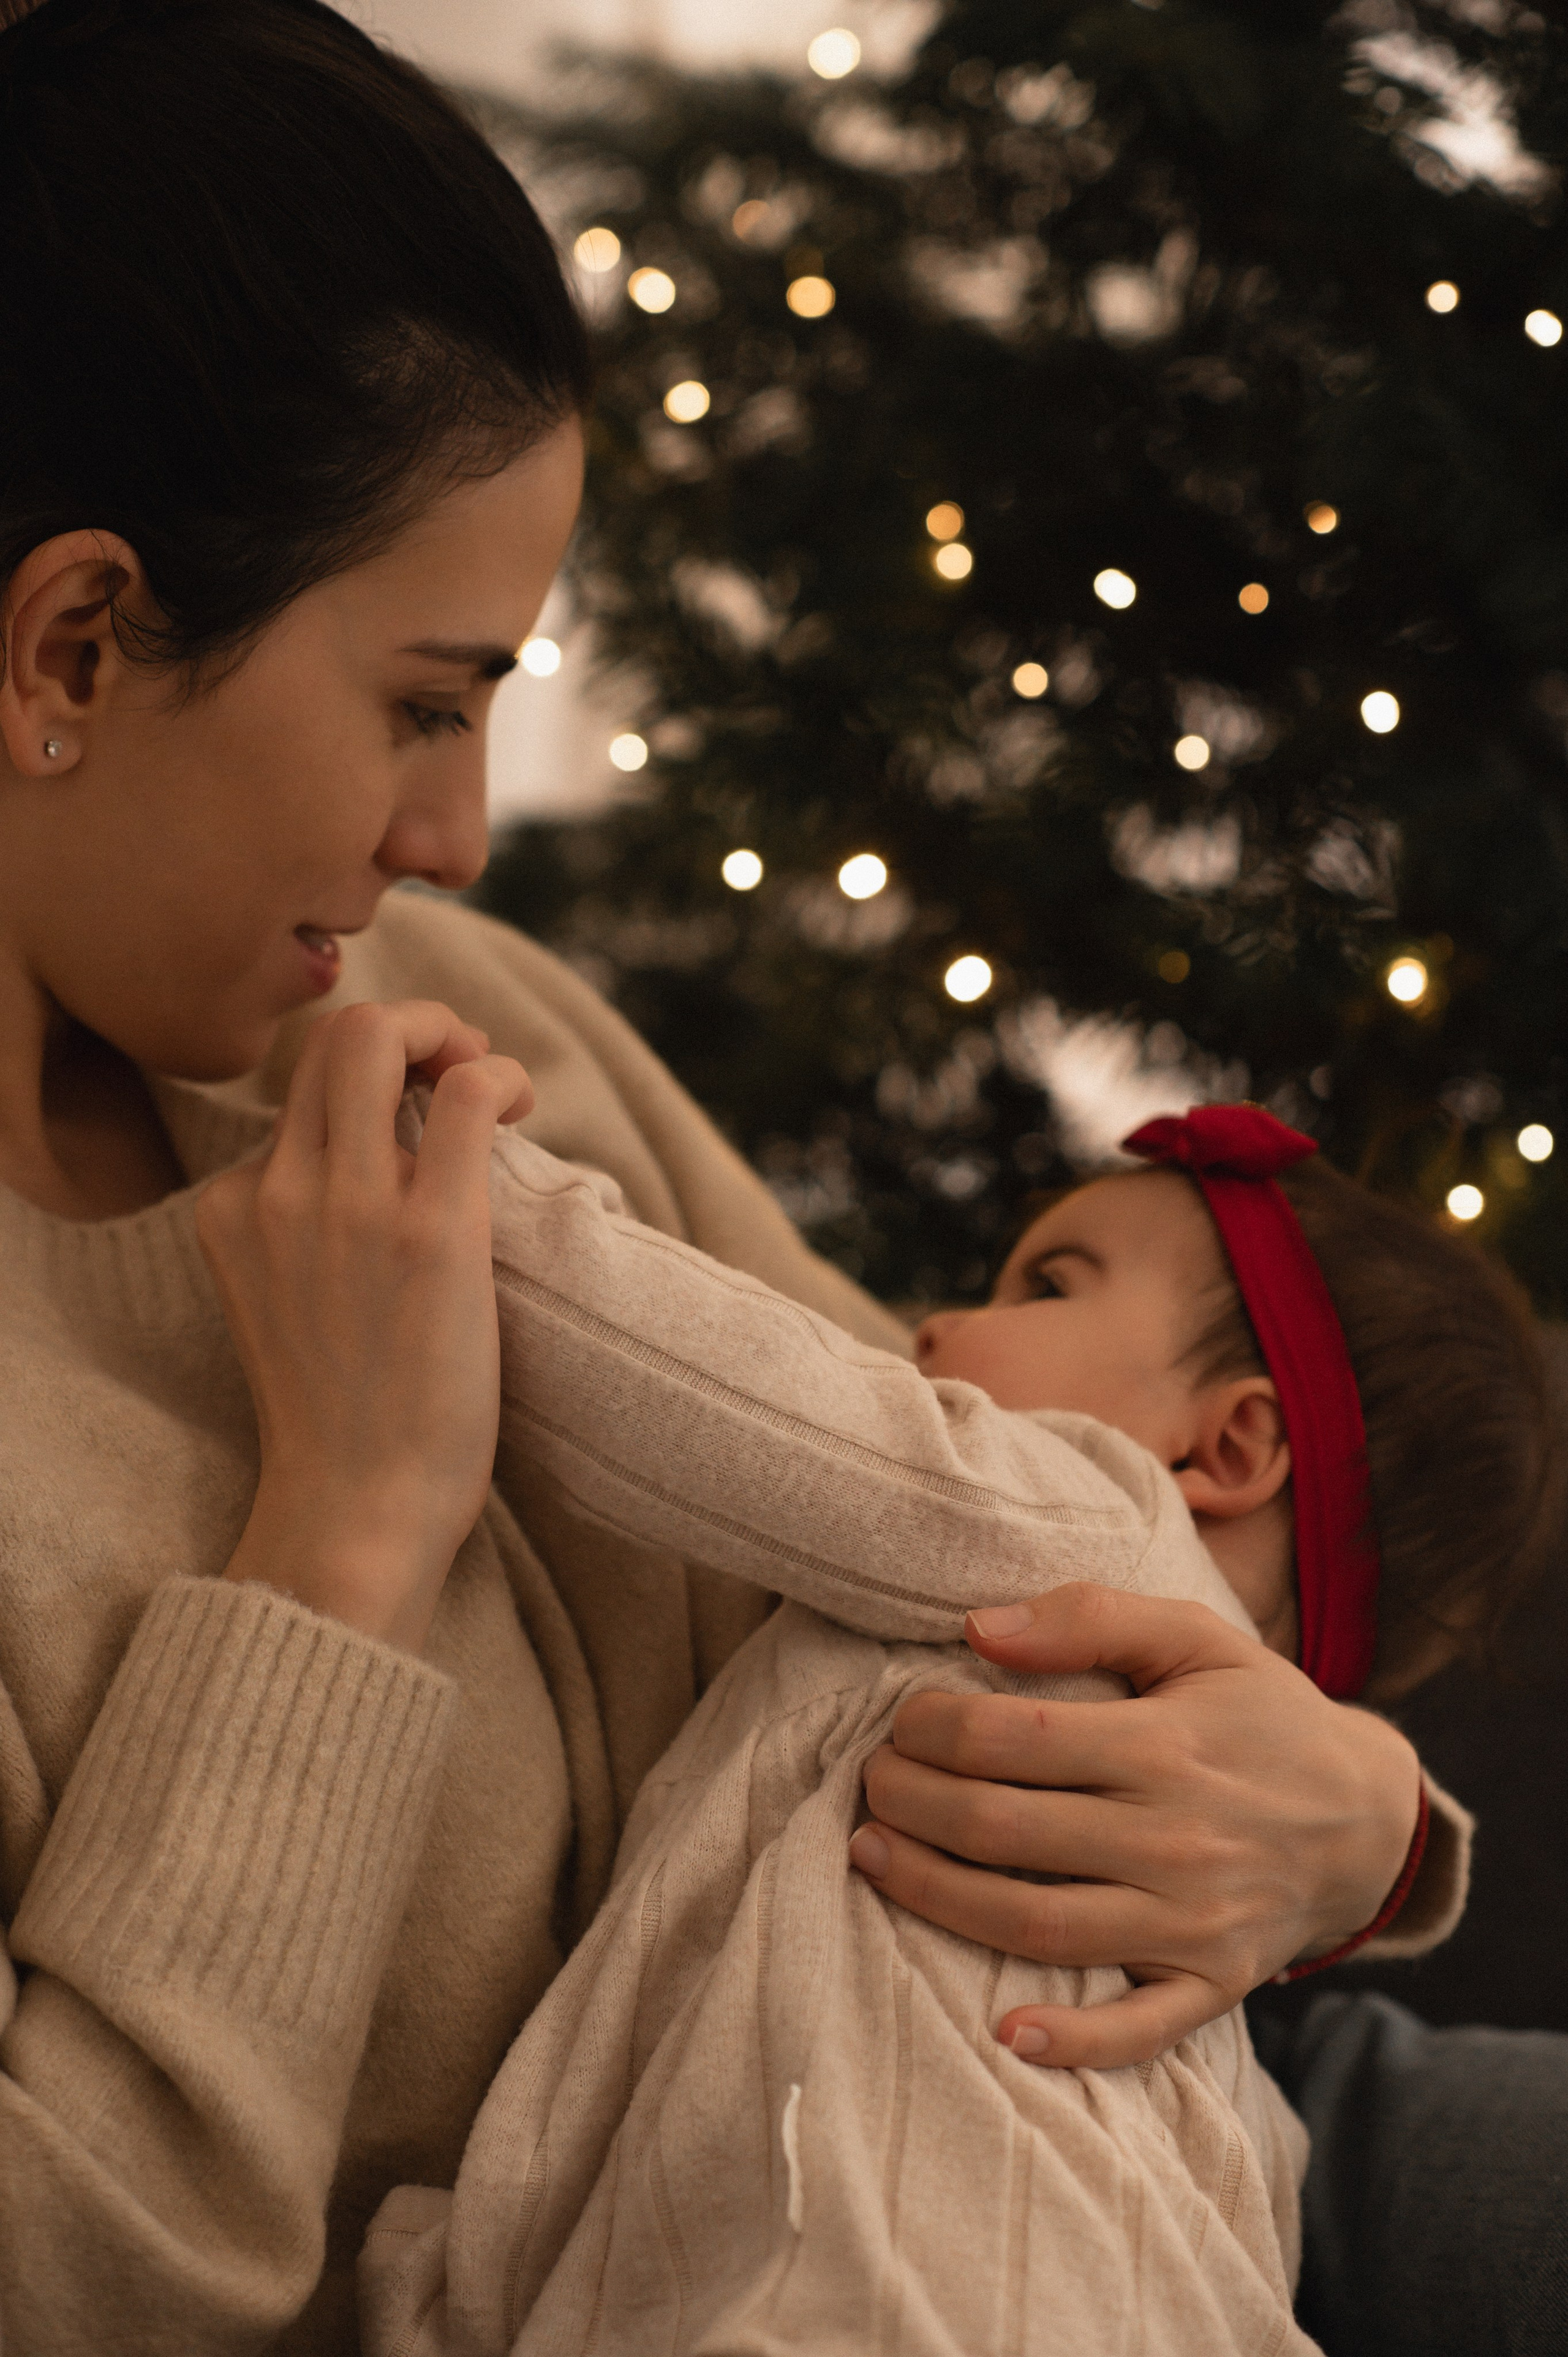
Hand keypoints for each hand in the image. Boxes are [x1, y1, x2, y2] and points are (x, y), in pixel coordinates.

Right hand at [195, 999, 531, 1651]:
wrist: (358, 1506)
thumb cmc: (347, 1422)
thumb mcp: (288, 1303)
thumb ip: (307, 1230)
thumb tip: (388, 1170)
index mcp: (233, 1209)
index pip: (296, 1089)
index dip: (367, 1077)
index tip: (417, 1101)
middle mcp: (277, 1192)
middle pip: (331, 1037)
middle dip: (410, 1026)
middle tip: (460, 1068)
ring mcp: (348, 1206)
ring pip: (378, 1036)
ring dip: (451, 1034)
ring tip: (492, 1083)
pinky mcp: (429, 1229)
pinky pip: (464, 1093)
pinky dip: (502, 1075)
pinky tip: (521, 1109)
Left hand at [848, 1581, 1421, 2068]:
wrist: (1371, 1818)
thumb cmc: (1263, 1715)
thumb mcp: (1195, 1637)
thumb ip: (1090, 1615)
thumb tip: (977, 1626)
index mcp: (1167, 1746)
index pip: (1014, 1737)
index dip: (932, 1727)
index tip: (900, 1720)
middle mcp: (1177, 1839)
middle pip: (1007, 1830)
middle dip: (913, 1803)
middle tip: (869, 1783)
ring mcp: (1194, 1922)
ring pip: (1040, 1927)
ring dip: (938, 1898)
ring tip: (872, 1858)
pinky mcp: (1211, 1985)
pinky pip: (1136, 2029)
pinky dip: (1070, 2041)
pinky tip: (1000, 2030)